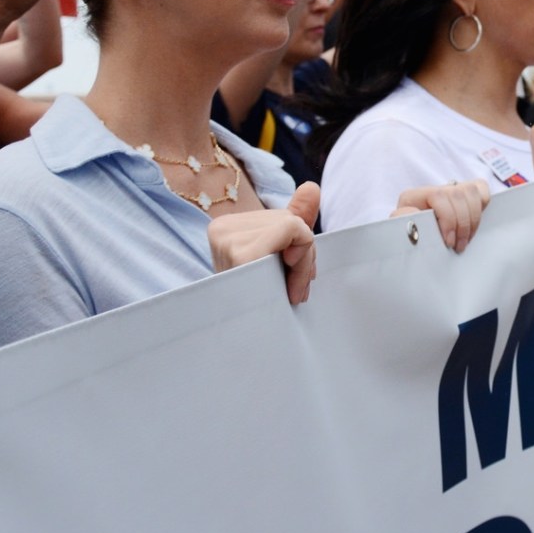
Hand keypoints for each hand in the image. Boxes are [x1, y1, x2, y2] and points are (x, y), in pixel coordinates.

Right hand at [207, 182, 319, 304]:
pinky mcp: (241, 255)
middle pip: (290, 220)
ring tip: (287, 293)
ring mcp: (227, 241)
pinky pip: (293, 231)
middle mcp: (221, 230)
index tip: (293, 279)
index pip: (283, 219)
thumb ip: (296, 221)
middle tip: (293, 288)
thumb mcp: (282, 259)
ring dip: (304, 265)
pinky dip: (302, 262)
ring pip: (295, 226)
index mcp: (226, 229)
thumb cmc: (265, 303)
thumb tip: (312, 186)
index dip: (300, 248)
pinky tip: (288, 291)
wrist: (251, 346)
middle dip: (304, 255)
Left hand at [391, 179, 489, 252]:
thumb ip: (403, 222)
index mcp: (413, 197)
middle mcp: (432, 189)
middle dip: (462, 224)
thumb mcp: (402, 235)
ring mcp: (450, 189)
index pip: (438, 196)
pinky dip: (482, 205)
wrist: (415, 244)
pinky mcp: (464, 193)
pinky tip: (474, 223)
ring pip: (471, 190)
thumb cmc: (411, 241)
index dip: (448, 219)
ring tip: (466, 239)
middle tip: (459, 246)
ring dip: (473, 219)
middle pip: (458, 194)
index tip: (448, 242)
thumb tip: (412, 215)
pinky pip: (481, 189)